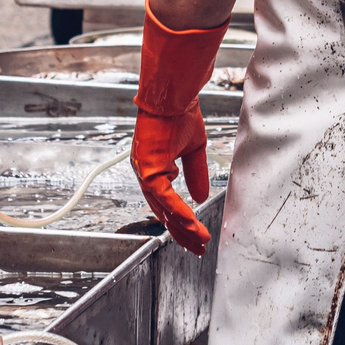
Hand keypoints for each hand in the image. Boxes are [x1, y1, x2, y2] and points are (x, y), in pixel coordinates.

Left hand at [130, 12, 228, 253]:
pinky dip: (178, 211)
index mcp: (154, 168)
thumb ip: (195, 175)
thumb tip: (200, 197)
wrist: (172, 95)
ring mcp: (145, 172)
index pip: (166, 203)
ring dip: (182, 227)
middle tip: (197, 248)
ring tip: (199, 241)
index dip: (180, 221)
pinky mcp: (149, 169)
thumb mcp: (192, 149)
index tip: (195, 235)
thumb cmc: (179, 113)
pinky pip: (164, 197)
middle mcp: (146, 173)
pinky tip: (191, 223)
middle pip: (163, 212)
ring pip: (163, 209)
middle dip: (181, 233)